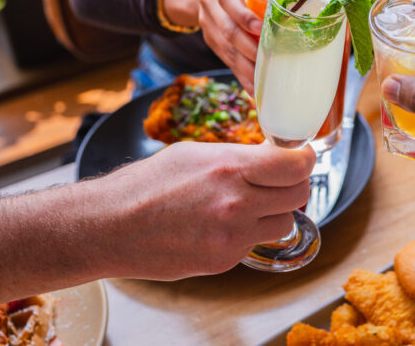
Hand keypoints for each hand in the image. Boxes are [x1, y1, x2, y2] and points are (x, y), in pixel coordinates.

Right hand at [95, 141, 314, 278]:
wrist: (110, 226)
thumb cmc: (147, 185)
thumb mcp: (196, 153)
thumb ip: (239, 157)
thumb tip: (271, 157)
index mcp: (230, 168)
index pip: (296, 165)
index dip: (304, 159)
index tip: (301, 156)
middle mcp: (237, 203)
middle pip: (299, 193)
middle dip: (293, 184)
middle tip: (278, 179)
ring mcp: (232, 236)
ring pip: (284, 222)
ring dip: (274, 212)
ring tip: (248, 203)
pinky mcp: (224, 260)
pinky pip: (256, 243)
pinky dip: (249, 233)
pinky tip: (223, 224)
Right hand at [171, 0, 261, 91]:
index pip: (228, 0)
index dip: (244, 16)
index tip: (261, 28)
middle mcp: (210, 7)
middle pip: (227, 31)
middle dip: (248, 48)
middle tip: (268, 59)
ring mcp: (209, 26)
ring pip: (226, 50)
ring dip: (245, 68)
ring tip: (263, 80)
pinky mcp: (211, 42)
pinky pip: (226, 60)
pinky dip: (240, 75)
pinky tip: (254, 88)